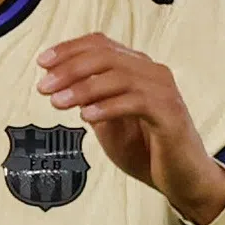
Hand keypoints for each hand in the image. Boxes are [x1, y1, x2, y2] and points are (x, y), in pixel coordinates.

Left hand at [37, 33, 224, 224]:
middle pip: (106, 55)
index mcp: (137, 68)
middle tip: (44, 86)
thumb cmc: (146, 150)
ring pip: (119, 75)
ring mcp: (164, 92)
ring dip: (83, 88)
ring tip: (58, 103)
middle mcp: (152, 73)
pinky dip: (108, 106)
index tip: (42, 62)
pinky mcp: (170, 114)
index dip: (69, 49)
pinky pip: (136, 101)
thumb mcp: (108, 122)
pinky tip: (87, 117)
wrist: (183, 179)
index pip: (101, 44)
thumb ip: (90, 100)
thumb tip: (57, 83)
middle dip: (70, 68)